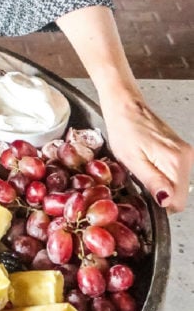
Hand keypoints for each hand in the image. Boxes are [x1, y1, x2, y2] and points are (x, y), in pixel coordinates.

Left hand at [99, 92, 192, 212]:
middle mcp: (186, 157)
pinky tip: (149, 162)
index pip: (178, 201)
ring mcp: (186, 152)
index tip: (145, 194)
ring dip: (161, 183)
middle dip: (160, 192)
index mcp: (175, 161)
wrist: (126, 107)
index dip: (160, 203)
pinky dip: (163, 173)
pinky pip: (176, 173)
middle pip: (180, 193)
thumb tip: (167, 201)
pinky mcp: (181, 150)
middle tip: (141, 178)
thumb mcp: (131, 160)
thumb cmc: (124, 130)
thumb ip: (152, 182)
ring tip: (144, 167)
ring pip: (178, 184)